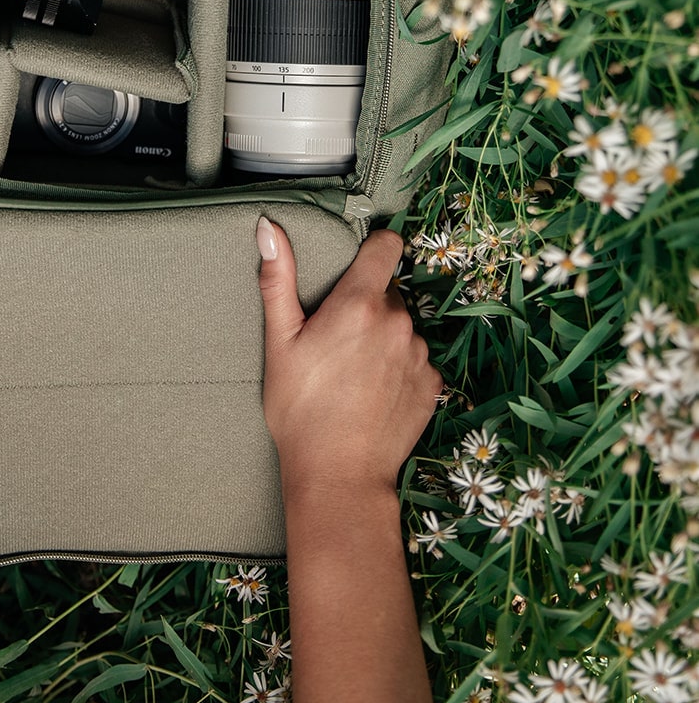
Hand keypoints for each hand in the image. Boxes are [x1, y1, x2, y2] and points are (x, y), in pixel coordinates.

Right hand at [258, 220, 441, 499]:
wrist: (338, 475)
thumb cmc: (300, 410)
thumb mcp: (279, 342)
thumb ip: (277, 279)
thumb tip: (268, 227)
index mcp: (360, 303)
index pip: (387, 245)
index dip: (372, 248)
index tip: (356, 265)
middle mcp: (399, 321)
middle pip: (388, 292)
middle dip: (366, 306)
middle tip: (336, 341)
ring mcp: (420, 353)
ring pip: (403, 327)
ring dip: (384, 339)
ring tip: (353, 373)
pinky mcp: (433, 383)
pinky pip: (417, 360)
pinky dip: (399, 368)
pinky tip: (373, 393)